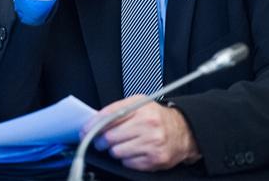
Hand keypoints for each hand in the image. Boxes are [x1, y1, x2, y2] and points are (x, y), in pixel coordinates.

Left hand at [83, 95, 200, 170]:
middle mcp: (147, 124)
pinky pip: (128, 163)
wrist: (184, 132)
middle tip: (102, 140)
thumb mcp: (140, 104)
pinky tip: (134, 151)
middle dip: (101, 140)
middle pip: (109, 137)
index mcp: (142, 108)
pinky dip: (127, 159)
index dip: (93, 125)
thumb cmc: (158, 118)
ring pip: (116, 152)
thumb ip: (119, 109)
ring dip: (115, 150)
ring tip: (123, 144)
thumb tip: (94, 120)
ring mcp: (151, 143)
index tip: (84, 130)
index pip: (109, 116)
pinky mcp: (154, 160)